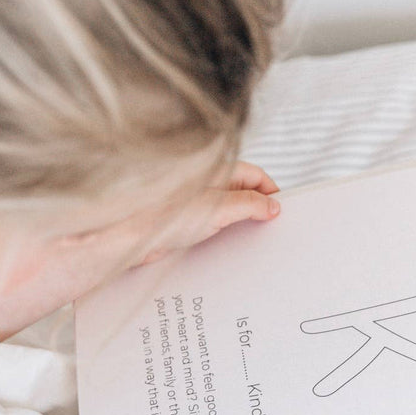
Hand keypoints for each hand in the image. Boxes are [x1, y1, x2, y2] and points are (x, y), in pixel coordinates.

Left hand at [131, 161, 280, 266]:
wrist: (135, 238)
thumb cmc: (167, 217)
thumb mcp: (219, 208)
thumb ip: (249, 204)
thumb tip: (271, 205)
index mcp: (218, 172)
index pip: (255, 175)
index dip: (270, 190)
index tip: (280, 208)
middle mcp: (209, 183)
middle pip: (245, 190)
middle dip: (259, 206)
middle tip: (269, 223)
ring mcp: (200, 202)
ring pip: (232, 208)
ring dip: (243, 220)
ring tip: (250, 235)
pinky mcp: (191, 220)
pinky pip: (218, 222)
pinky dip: (228, 231)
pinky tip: (228, 242)